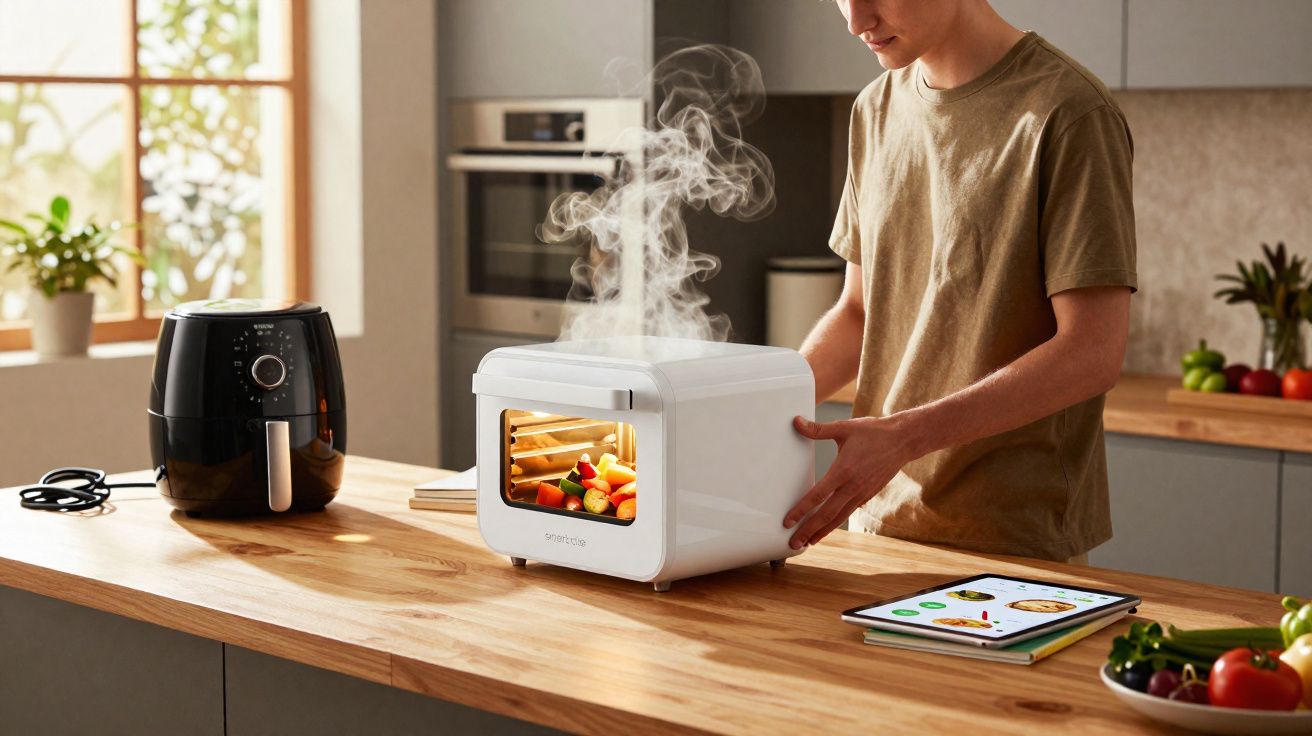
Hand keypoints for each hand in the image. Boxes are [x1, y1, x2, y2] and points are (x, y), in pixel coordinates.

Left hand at [783, 414, 920, 549]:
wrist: (903, 440)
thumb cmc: (873, 432)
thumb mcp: (844, 427)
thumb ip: (818, 429)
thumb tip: (796, 422)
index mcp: (844, 470)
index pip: (818, 495)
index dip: (801, 510)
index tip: (788, 521)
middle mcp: (852, 486)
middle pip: (826, 514)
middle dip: (809, 530)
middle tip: (794, 543)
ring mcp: (861, 493)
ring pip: (838, 517)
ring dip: (822, 531)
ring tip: (808, 543)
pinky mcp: (867, 495)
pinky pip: (848, 512)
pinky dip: (836, 522)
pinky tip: (826, 529)